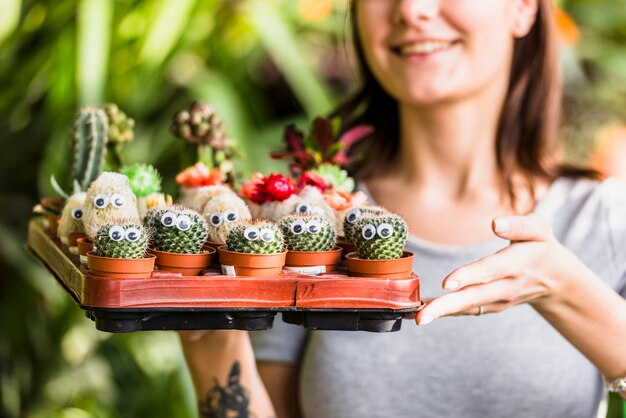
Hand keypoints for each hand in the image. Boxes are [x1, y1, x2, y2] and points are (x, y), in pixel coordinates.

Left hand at [416, 213, 579, 324]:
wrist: (554, 279)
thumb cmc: (539, 246)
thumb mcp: (538, 229)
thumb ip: (518, 225)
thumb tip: (495, 223)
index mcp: (516, 264)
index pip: (490, 270)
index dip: (468, 276)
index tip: (446, 282)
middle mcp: (506, 287)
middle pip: (474, 297)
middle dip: (447, 306)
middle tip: (421, 316)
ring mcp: (498, 301)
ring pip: (467, 307)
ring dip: (441, 313)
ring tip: (416, 317)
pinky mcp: (489, 307)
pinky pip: (465, 310)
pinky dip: (444, 312)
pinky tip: (418, 312)